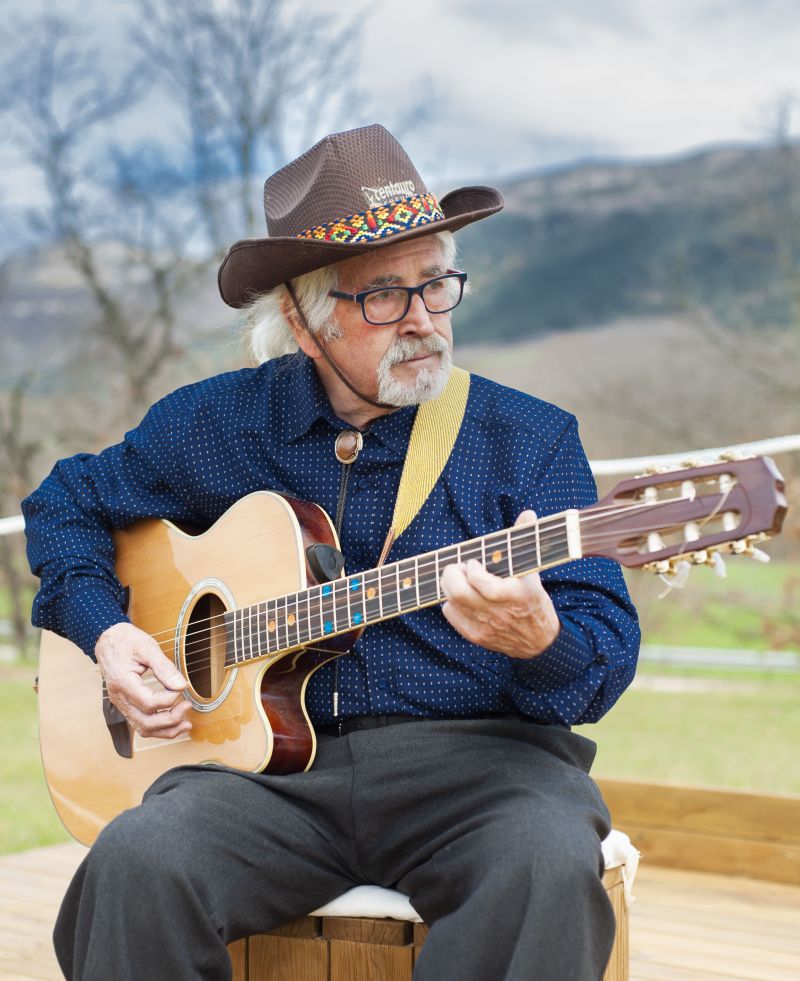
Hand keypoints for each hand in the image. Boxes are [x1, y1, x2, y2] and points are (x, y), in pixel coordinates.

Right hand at [95, 621, 191, 738]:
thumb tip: (181, 685)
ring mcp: (121, 704)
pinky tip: (173, 722)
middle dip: (170, 720)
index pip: (149, 703)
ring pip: (143, 729)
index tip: (181, 689)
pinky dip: (158, 727)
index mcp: (122, 683)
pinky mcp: (125, 705)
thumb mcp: (148, 648)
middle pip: (145, 722)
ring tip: (185, 723)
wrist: (108, 639)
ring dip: (166, 730)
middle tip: (187, 706)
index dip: (169, 700)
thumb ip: (165, 668)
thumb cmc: (126, 641)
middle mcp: (119, 698)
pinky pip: (141, 723)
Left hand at [439, 510, 560, 659]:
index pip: (482, 583)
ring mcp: (485, 627)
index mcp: (515, 595)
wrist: (539, 643)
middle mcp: (498, 613)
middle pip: (458, 592)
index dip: (472, 569)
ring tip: (461, 579)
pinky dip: (451, 602)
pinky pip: (450, 614)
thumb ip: (527, 542)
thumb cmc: (534, 601)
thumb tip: (528, 514)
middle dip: (452, 574)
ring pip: (451, 602)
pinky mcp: (475, 636)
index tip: (475, 562)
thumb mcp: (534, 573)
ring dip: (450, 585)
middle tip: (459, 567)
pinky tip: (463, 597)